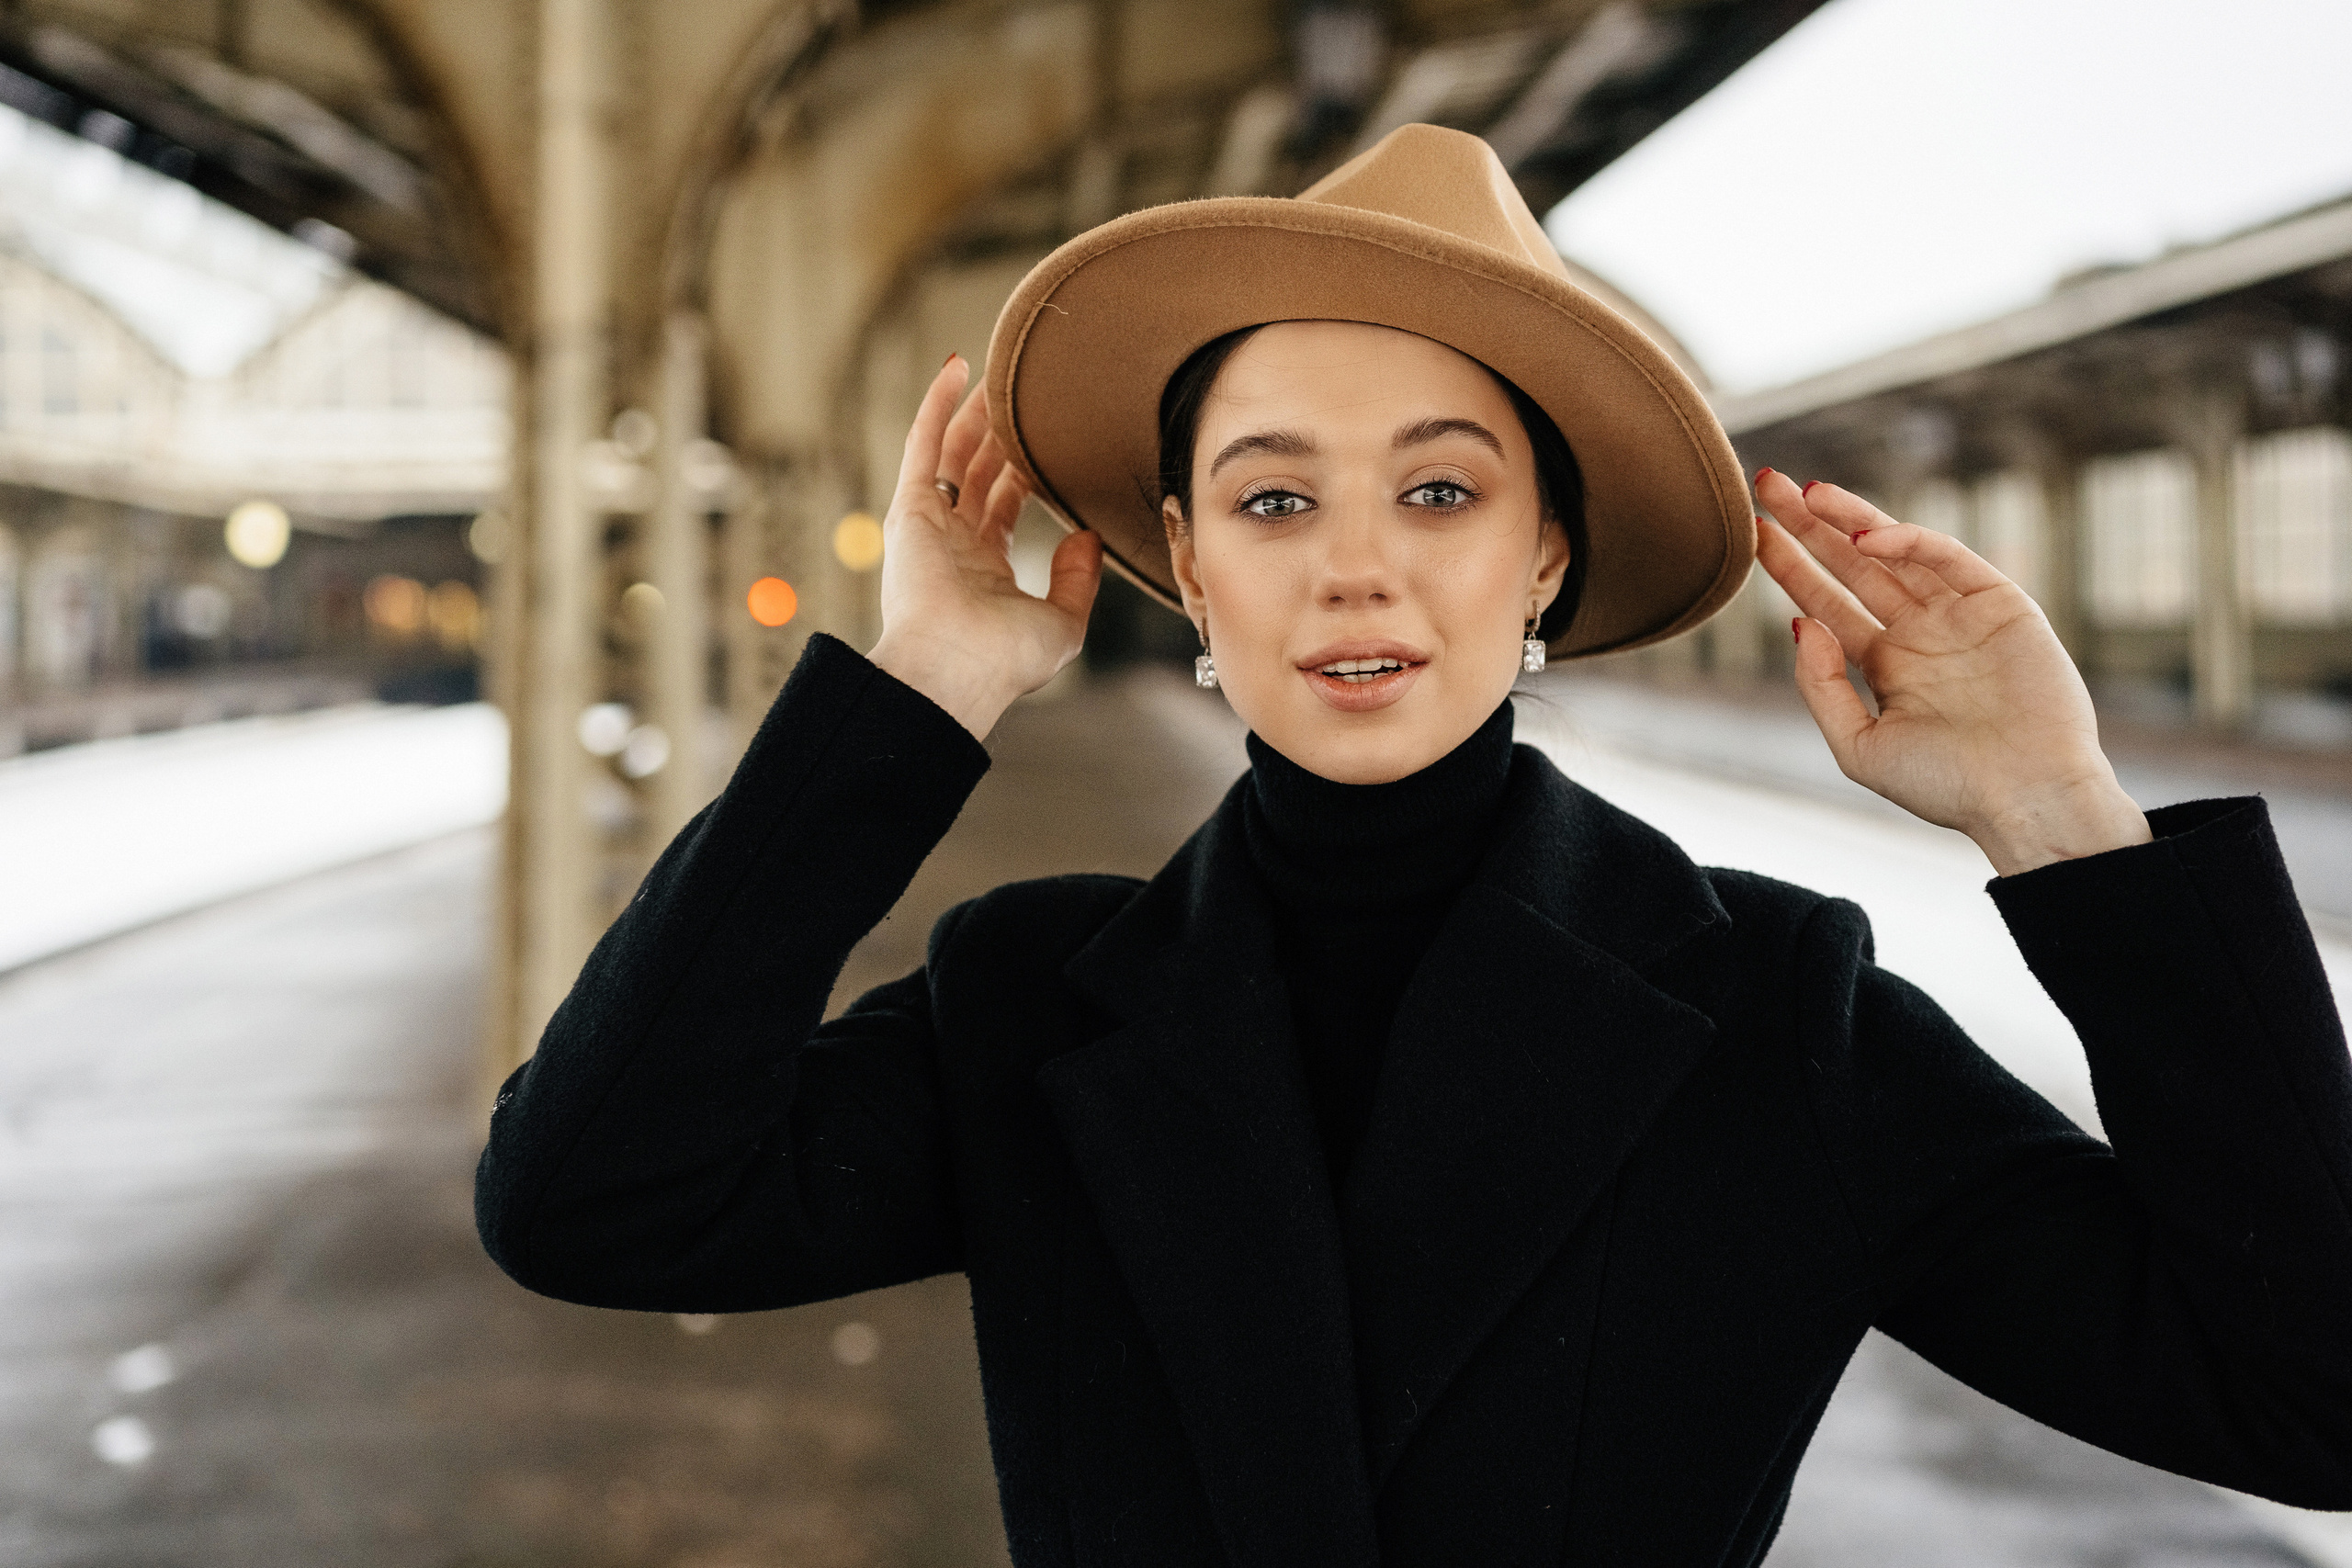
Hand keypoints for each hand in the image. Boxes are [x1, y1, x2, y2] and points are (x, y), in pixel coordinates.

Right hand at [868, 355, 1103, 738]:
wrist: (955, 670)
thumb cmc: (1004, 661)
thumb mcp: (1063, 623)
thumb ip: (1078, 579)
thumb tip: (1088, 536)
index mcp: (984, 571)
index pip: (1003, 508)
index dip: (1024, 473)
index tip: (1046, 443)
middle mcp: (953, 545)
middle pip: (978, 473)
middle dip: (1000, 435)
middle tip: (1023, 395)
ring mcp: (929, 524)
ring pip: (954, 452)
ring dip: (974, 413)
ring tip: (999, 372)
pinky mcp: (911, 509)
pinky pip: (923, 444)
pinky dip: (937, 404)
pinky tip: (957, 366)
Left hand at [1753, 470, 2149, 876]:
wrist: (2026, 798)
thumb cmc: (1946, 785)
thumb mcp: (1859, 745)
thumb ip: (1821, 687)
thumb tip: (1798, 623)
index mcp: (1884, 666)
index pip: (1825, 602)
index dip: (1789, 566)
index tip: (1751, 533)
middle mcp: (1918, 633)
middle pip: (1852, 566)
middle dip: (1809, 526)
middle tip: (1766, 484)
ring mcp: (1958, 615)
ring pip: (1894, 552)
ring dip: (1850, 519)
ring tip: (1805, 493)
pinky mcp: (2001, 603)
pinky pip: (1947, 559)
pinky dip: (1907, 541)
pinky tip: (1862, 534)